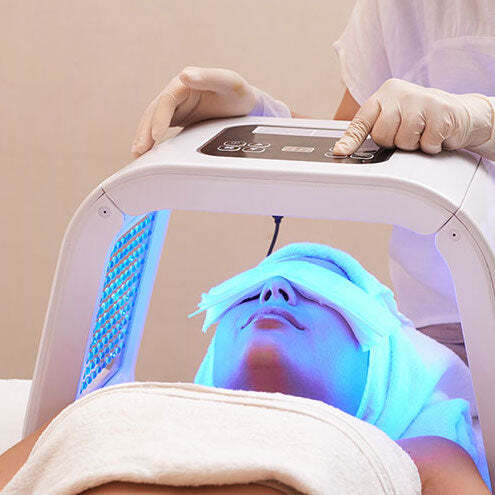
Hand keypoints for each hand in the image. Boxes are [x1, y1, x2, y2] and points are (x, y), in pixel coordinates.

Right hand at [131, 66, 257, 156]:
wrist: (244, 104)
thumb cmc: (238, 92)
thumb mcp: (229, 82)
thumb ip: (209, 77)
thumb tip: (184, 75)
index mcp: (186, 82)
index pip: (167, 100)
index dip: (159, 118)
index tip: (155, 135)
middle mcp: (176, 92)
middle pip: (154, 111)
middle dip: (145, 131)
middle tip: (139, 150)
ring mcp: (175, 106)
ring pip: (152, 120)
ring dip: (143, 137)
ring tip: (136, 155)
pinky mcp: (177, 118)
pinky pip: (159, 128)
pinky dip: (151, 140)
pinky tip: (145, 154)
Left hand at [333, 78, 493, 157]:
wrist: (461, 113)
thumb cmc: (422, 117)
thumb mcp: (394, 117)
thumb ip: (374, 127)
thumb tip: (344, 148)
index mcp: (385, 94)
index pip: (362, 121)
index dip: (350, 139)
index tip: (340, 152)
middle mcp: (400, 93)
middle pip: (382, 135)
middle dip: (394, 142)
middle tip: (408, 134)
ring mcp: (422, 100)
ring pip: (403, 141)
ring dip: (414, 145)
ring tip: (422, 133)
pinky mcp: (441, 112)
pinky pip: (426, 143)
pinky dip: (431, 146)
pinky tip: (436, 134)